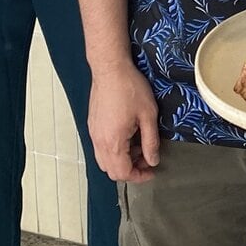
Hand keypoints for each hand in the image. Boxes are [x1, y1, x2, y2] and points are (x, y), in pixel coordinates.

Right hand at [88, 61, 160, 181]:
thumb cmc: (129, 87)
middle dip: (130, 170)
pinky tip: (128, 136)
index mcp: (113, 141)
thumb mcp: (148, 115)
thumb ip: (151, 141)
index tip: (151, 171)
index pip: (123, 173)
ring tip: (138, 146)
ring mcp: (93, 133)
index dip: (139, 176)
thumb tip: (152, 160)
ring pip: (105, 160)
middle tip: (146, 159)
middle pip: (111, 170)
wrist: (110, 68)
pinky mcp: (92, 125)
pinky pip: (101, 148)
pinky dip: (114, 150)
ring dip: (122, 160)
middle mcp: (99, 141)